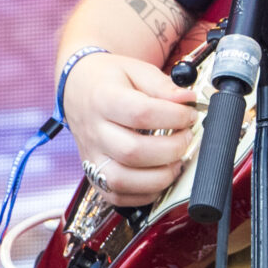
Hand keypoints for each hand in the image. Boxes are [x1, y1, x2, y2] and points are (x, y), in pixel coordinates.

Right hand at [64, 51, 199, 206]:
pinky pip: (117, 196)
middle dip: (171, 149)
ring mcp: (92, 157)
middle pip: (132, 151)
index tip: (189, 115)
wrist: (78, 90)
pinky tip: (159, 177)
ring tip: (175, 162)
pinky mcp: (94, 175)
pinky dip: (144, 194)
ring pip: (122, 180)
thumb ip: (162, 85)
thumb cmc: (110, 80)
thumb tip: (188, 100)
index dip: (173, 117)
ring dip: (159, 177)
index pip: (141, 113)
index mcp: (104, 99)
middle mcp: (94, 131)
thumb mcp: (136, 70)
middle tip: (185, 138)